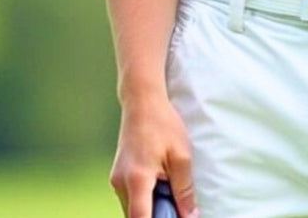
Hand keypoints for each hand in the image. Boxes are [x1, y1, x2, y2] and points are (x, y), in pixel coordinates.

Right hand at [110, 93, 198, 217]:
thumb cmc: (163, 124)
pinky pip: (130, 197)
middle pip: (136, 216)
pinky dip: (144, 199)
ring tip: (169, 193)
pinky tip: (159, 187)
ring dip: (149, 209)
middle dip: (156, 217)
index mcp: (137, 179)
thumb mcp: (181, 156)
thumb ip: (185, 189)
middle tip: (177, 209)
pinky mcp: (117, 175)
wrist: (142, 101)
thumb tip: (191, 217)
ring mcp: (116, 179)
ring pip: (132, 208)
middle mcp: (121, 182)